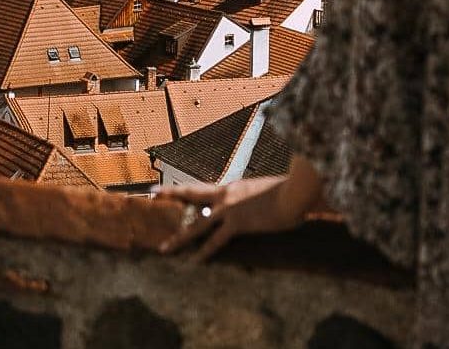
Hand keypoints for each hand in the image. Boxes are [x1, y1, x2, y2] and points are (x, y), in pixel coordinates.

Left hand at [159, 176, 299, 259]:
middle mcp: (227, 194)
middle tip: (154, 194)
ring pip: (197, 224)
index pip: (205, 189)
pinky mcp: (238, 223)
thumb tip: (260, 202)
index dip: (189, 190)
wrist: (295, 190)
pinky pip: (216, 241)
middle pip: (193, 194)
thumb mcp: (266, 190)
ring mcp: (230, 208)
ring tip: (164, 248)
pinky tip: (195, 262)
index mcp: (233, 186)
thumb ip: (256, 196)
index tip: (174, 189)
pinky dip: (205, 252)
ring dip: (180, 238)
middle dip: (172, 194)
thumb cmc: (287, 189)